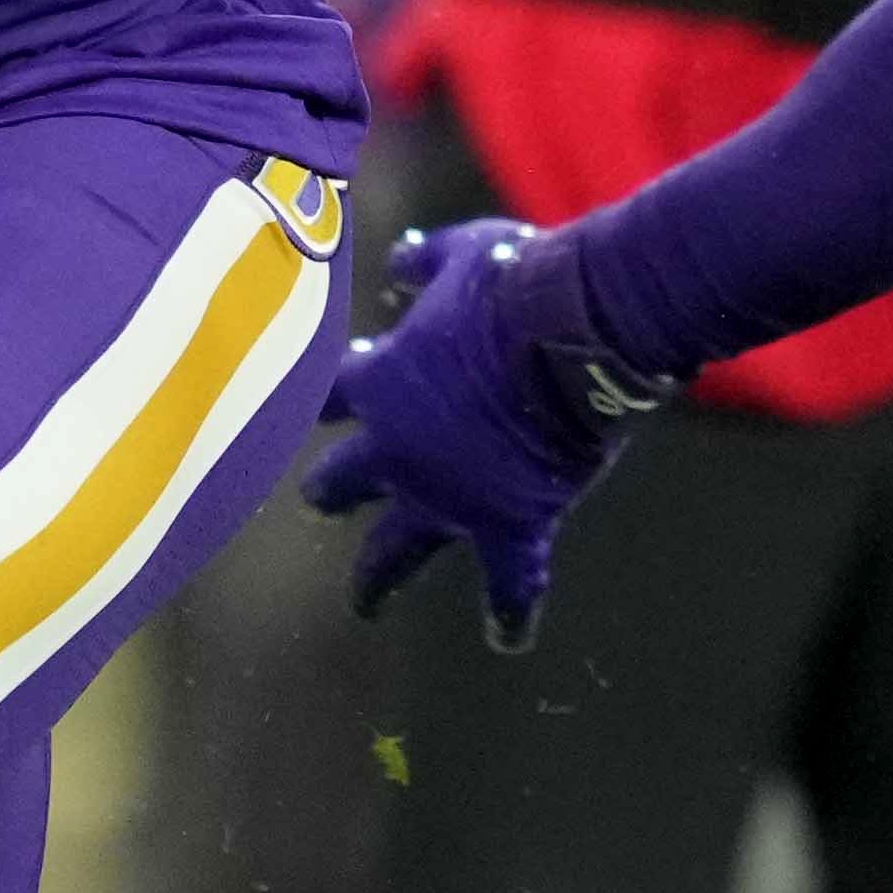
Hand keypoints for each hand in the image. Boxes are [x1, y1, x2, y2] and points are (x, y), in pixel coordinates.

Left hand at [303, 219, 675, 648]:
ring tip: (363, 602)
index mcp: (382, 381)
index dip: (332, 394)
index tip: (331, 396)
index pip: (333, 393)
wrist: (571, 332)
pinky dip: (509, 611)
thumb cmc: (514, 280)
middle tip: (321, 498)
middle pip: (343, 480)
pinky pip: (509, 581)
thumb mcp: (460, 253)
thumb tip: (399, 257)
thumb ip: (424, 261)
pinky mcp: (507, 524)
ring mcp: (448, 496)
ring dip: (376, 579)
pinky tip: (507, 638)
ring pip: (395, 550)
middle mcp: (398, 449)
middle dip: (331, 490)